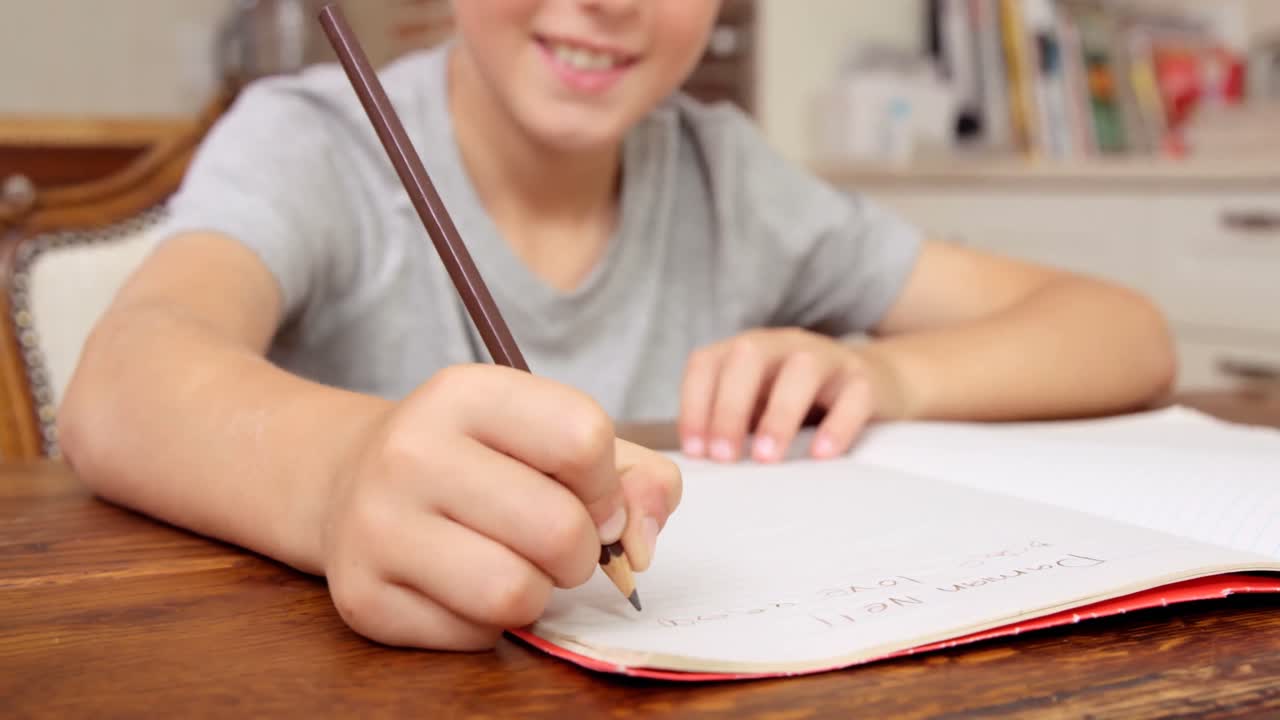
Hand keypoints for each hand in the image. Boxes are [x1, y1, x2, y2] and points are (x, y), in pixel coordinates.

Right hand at [320, 364, 681, 650]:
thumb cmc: (478, 460)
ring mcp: (377, 526)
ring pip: (515, 593)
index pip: (583, 437)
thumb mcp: (550, 435)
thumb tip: (641, 546)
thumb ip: (632, 475)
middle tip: (555, 543)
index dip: (608, 484)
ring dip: (537, 593)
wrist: (350, 482)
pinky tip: (465, 588)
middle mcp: (410, 451)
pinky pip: (472, 636)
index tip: (589, 496)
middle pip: (558, 527)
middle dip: (579, 551)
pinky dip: (488, 624)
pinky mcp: (362, 597)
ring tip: (514, 565)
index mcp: (465, 393)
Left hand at [678, 328, 904, 462]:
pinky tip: (821, 453)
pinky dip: (837, 425)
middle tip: (724, 456)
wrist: (874, 380)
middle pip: (747, 358)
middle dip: (729, 408)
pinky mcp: (864, 380)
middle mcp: (782, 345)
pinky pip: (853, 396)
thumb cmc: (800, 398)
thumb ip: (729, 421)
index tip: (696, 450)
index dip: (694, 404)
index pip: (707, 363)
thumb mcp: (758, 401)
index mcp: (747, 350)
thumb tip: (700, 461)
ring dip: (778, 415)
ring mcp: (826, 358)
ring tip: (767, 457)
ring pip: (801, 370)